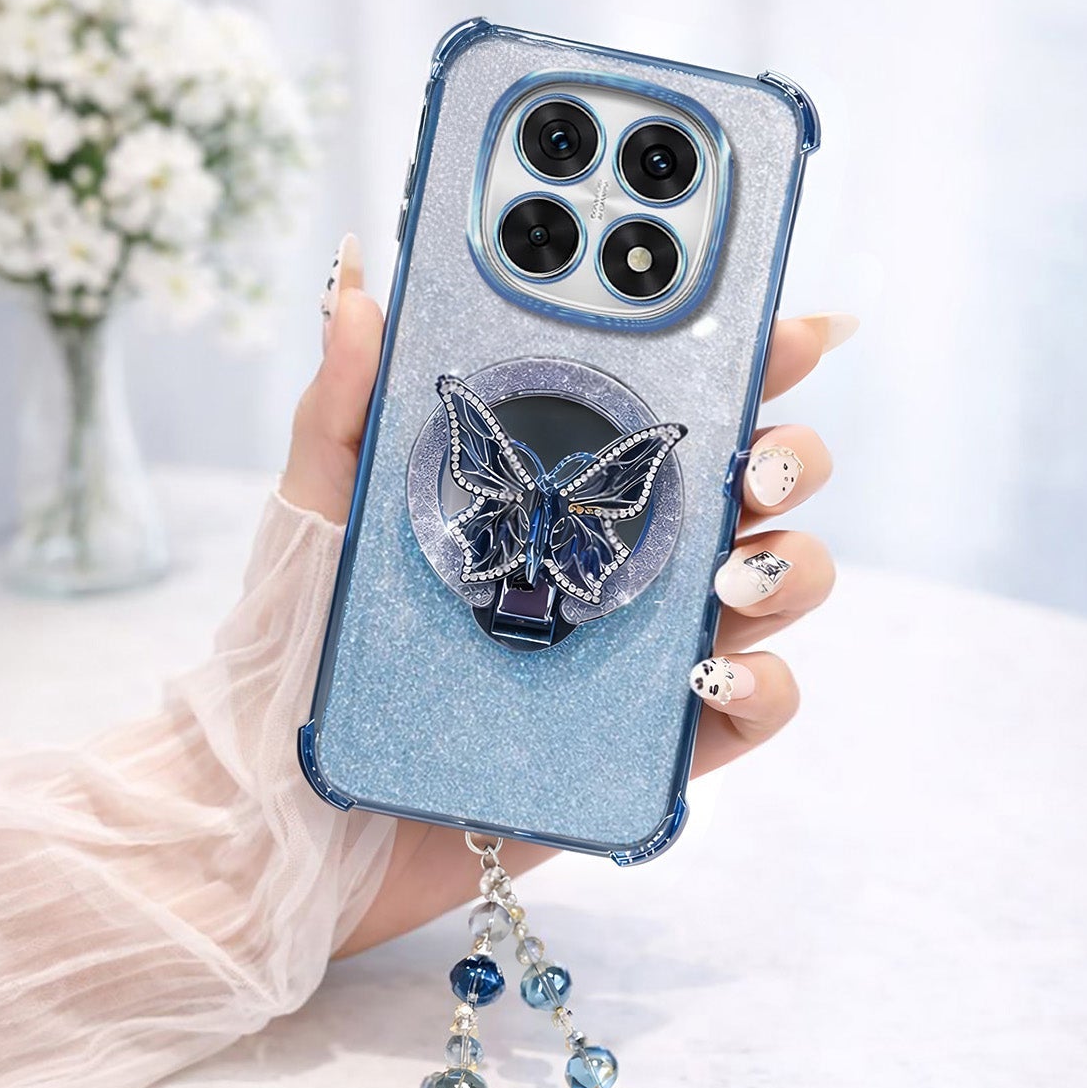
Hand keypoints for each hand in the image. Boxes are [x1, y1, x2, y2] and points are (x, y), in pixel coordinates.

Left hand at [286, 236, 852, 954]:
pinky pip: (752, 706)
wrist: (295, 805)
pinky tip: (717, 670)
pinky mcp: (651, 742)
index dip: (749, 355)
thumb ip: (344, 400)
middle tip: (754, 461)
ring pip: (780, 584)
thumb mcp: (322, 511)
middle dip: (791, 453)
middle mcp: (624, 557)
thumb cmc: (305, 648)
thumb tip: (356, 282)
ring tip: (730, 570)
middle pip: (757, 485)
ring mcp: (646, 647)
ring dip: (791, 563)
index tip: (789, 325)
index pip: (678, 404)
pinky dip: (765, 682)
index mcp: (566, 486)